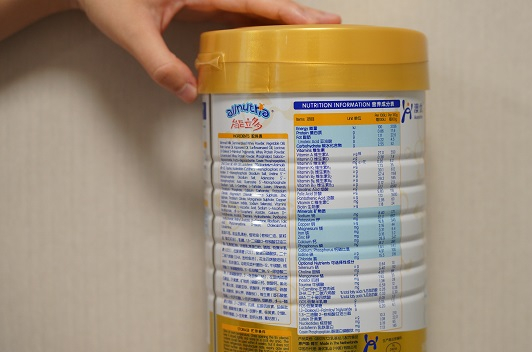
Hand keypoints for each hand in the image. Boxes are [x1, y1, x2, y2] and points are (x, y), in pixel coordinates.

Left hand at [75, 0, 340, 102]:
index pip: (251, 0)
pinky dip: (259, 26)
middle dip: (297, 12)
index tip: (315, 20)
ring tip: (312, 34)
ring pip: (252, 7)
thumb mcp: (130, 32)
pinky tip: (273, 39)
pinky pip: (237, 14)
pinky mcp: (200, 3)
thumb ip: (159, 63)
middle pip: (261, 0)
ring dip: (282, 19)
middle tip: (331, 26)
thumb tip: (191, 93)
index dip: (285, 10)